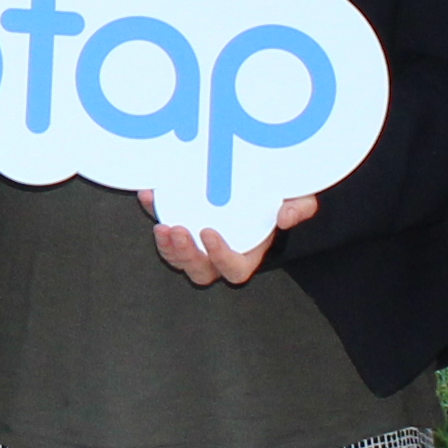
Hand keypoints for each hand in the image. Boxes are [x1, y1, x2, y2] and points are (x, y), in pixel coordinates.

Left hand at [148, 194, 311, 286]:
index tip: (209, 232)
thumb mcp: (299, 197)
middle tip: (178, 230)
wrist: (262, 175)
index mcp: (247, 253)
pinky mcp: (181, 221)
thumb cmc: (281, 193)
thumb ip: (299, 208)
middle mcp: (219, 254)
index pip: (233, 270)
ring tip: (161, 226)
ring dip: (166, 247)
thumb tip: (285, 218)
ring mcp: (197, 242)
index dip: (220, 257)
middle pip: (199, 272)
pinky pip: (163, 226)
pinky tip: (148, 195)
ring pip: (178, 259)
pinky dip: (154, 212)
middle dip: (186, 256)